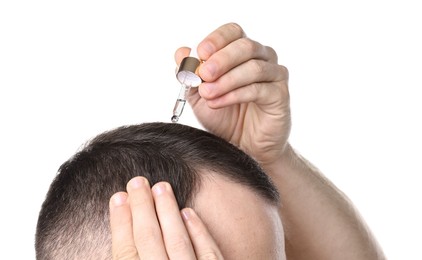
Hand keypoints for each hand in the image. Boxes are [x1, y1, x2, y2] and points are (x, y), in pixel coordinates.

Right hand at [109, 176, 222, 259]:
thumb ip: (134, 256)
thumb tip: (125, 232)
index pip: (125, 252)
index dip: (120, 223)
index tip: (118, 197)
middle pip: (149, 240)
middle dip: (142, 208)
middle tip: (137, 181)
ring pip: (178, 242)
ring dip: (168, 211)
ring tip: (162, 186)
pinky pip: (209, 254)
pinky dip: (199, 233)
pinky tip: (188, 212)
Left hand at [175, 23, 290, 167]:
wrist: (244, 148)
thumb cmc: (225, 118)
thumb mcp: (199, 96)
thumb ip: (190, 74)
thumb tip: (181, 53)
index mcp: (242, 52)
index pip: (233, 32)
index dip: (216, 39)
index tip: (200, 53)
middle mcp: (262, 58)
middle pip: (245, 46)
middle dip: (221, 59)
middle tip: (203, 74)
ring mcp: (274, 76)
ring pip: (254, 67)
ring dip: (226, 80)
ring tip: (207, 94)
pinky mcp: (280, 95)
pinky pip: (259, 89)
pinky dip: (235, 94)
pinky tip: (218, 103)